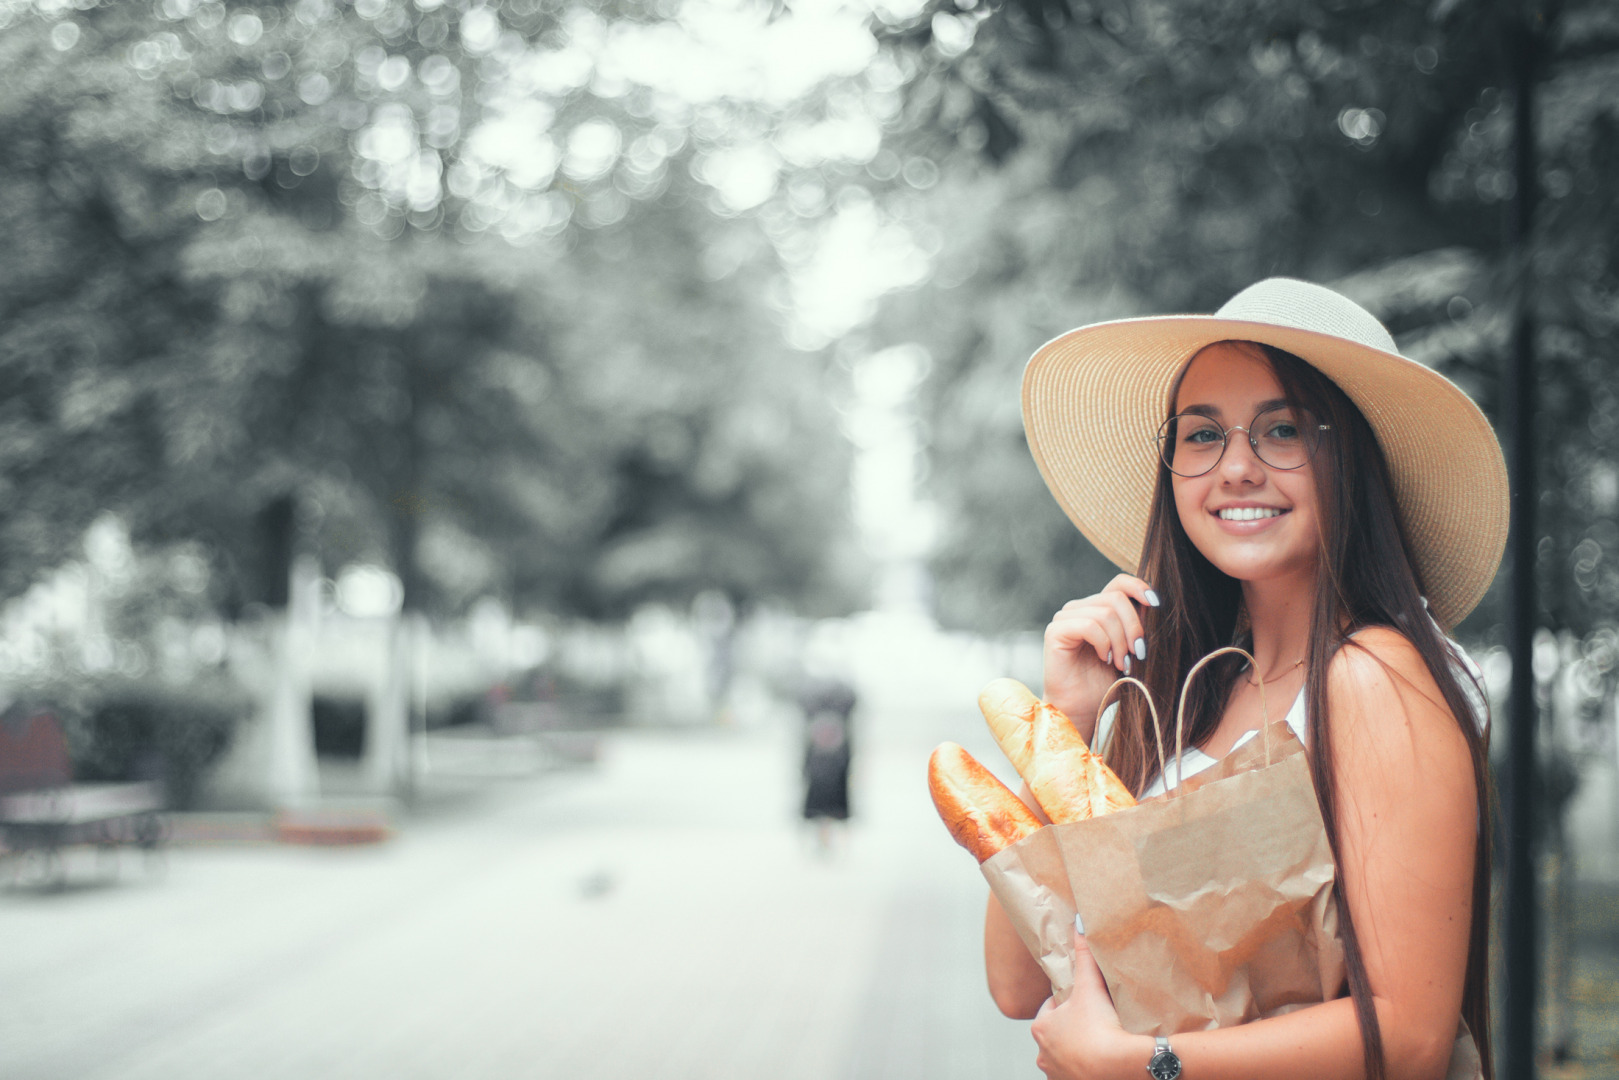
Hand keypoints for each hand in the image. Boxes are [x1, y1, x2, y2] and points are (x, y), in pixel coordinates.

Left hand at [1031, 932, 1145, 1079]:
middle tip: (1094, 1020)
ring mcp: (1057, 1075)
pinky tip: (1102, 1059)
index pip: (1050, 1009)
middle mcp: (1043, 1054)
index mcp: (1040, 1028)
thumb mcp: (1089, 987)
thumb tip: (1080, 925)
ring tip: (1100, 1040)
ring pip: (1065, 1056)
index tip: (1083, 1001)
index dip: (1067, 1003)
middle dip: (1072, 1027)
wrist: (1118, 1066)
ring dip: (1078, 1048)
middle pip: (1057, 1034)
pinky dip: (1087, 1068)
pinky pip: (1077, 1074)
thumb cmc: (1098, 1029)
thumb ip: (1084, 956)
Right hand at [1042, 574, 1158, 727]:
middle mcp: (1079, 608)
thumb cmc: (1106, 683)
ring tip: (1122, 663)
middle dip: (1134, 627)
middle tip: (1138, 654)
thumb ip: (1137, 625)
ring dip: (1120, 641)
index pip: (1119, 582)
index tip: (1156, 605)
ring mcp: (1065, 618)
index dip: (1139, 587)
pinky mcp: (1055, 631)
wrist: (1083, 710)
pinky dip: (1103, 643)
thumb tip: (1155, 602)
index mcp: (1097, 608)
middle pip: (1116, 598)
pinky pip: (1089, 625)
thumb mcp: (1130, 650)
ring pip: (1105, 612)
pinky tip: (1105, 659)